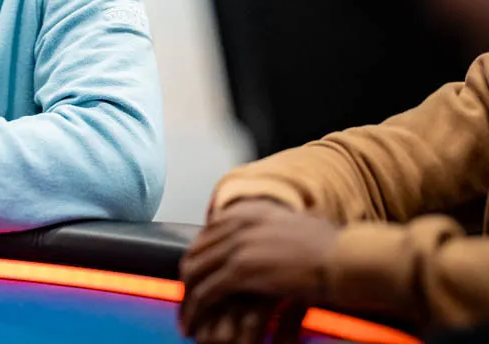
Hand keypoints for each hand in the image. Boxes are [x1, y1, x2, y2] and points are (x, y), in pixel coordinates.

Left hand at [180, 198, 337, 337]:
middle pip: (196, 252)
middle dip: (188, 281)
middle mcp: (238, 223)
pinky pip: (205, 292)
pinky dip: (195, 310)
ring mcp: (237, 245)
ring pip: (194, 273)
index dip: (199, 259)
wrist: (349, 259)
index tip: (197, 279)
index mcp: (250, 212)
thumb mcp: (301, 229)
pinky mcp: (240, 270)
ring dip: (187, 300)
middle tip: (187, 303)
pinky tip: (194, 325)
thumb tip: (277, 241)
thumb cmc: (337, 250)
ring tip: (187, 320)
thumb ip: (278, 233)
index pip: (208, 234)